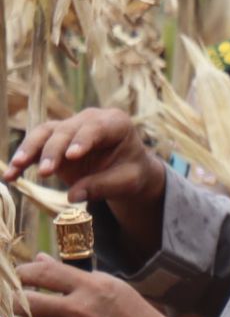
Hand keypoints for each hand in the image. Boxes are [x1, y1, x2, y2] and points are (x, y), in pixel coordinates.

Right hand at [4, 108, 164, 207]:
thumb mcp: (127, 181)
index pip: (96, 128)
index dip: (83, 140)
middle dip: (54, 150)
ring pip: (45, 133)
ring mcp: (70, 127)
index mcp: (115, 123)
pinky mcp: (54, 140)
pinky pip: (35, 146)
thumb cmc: (130, 172)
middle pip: (66, 131)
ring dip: (29, 150)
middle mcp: (90, 119)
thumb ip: (103, 186)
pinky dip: (23, 160)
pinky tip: (10, 176)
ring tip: (16, 168)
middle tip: (46, 172)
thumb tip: (73, 197)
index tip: (72, 156)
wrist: (125, 170)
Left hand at [19, 255, 179, 316]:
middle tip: (19, 304)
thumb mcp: (112, 288)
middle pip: (28, 304)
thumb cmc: (134, 316)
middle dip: (18, 303)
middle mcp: (79, 311)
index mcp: (92, 288)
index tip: (18, 275)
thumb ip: (75, 276)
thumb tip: (40, 260)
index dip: (24, 273)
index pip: (45, 273)